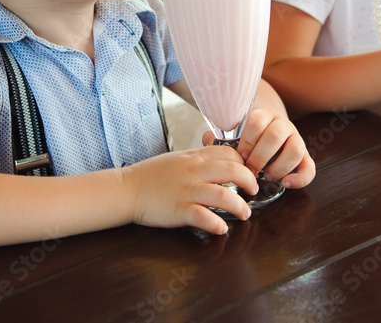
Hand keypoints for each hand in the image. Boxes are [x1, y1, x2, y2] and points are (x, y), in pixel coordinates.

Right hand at [122, 146, 257, 234]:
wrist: (127, 189)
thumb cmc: (151, 175)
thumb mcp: (178, 159)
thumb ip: (199, 159)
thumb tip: (220, 162)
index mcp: (194, 157)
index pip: (228, 153)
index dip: (243, 163)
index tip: (247, 172)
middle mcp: (194, 172)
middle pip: (233, 171)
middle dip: (250, 182)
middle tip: (253, 192)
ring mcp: (187, 191)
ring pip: (224, 196)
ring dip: (240, 207)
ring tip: (245, 214)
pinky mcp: (179, 210)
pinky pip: (204, 217)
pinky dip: (217, 224)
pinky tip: (222, 228)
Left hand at [204, 109, 315, 188]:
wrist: (269, 132)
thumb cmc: (248, 138)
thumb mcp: (235, 134)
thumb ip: (220, 137)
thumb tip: (208, 140)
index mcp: (264, 116)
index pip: (256, 121)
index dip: (247, 141)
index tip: (239, 156)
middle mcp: (283, 125)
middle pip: (275, 135)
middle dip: (260, 156)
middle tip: (250, 170)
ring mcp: (296, 140)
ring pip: (295, 149)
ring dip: (279, 166)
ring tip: (268, 175)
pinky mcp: (305, 158)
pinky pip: (309, 168)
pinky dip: (300, 178)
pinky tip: (286, 183)